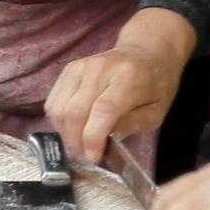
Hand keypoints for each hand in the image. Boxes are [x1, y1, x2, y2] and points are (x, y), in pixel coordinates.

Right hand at [45, 7, 198, 162]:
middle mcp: (100, 68)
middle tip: (87, 156)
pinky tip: (73, 128)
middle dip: (77, 141)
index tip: (94, 158)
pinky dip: (59, 121)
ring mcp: (81, 66)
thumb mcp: (156, 111)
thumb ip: (132, 125)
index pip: (103, 110)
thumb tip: (104, 141)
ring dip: (65, 133)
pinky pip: (53, 102)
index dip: (93, 138)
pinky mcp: (69, 69)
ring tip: (80, 143)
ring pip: (58, 108)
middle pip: (75, 111)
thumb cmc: (156, 84)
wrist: (146, 51)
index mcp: (128, 78)